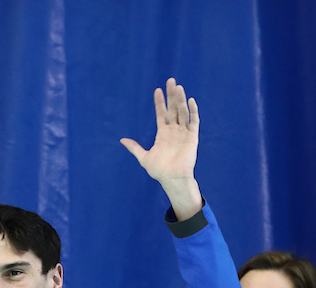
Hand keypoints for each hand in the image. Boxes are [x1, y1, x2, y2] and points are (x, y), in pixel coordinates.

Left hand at [120, 78, 202, 219]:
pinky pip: (194, 122)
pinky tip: (191, 101)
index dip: (160, 102)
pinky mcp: (192, 137)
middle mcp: (174, 131)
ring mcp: (183, 133)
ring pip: (183, 112)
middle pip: (173, 109)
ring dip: (180, 100)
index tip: (157, 90)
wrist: (172, 179)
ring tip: (178, 87)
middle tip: (170, 81)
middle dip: (171, 95)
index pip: (162, 113)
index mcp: (163, 134)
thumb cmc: (159, 170)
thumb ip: (134, 147)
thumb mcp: (143, 157)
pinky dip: (193, 111)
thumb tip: (122, 140)